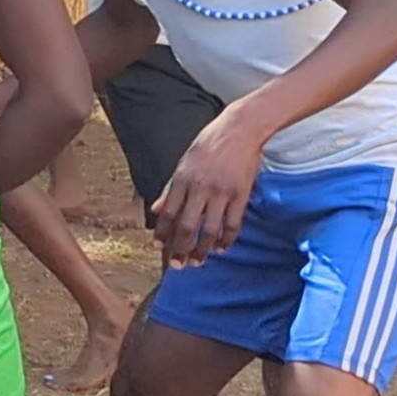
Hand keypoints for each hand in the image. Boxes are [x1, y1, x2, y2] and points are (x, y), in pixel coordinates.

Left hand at [152, 110, 264, 268]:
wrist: (239, 130)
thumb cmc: (208, 145)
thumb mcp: (184, 164)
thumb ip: (171, 189)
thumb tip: (156, 210)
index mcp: (182, 179)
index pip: (169, 213)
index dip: (164, 233)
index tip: (161, 247)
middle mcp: (199, 187)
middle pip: (187, 226)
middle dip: (180, 249)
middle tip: (178, 265)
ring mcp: (221, 192)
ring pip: (209, 229)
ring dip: (202, 249)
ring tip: (198, 261)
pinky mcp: (241, 195)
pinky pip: (232, 223)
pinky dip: (226, 239)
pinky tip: (221, 248)